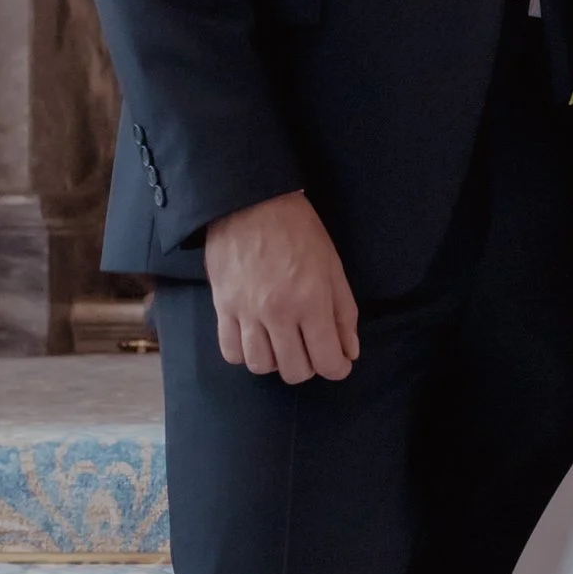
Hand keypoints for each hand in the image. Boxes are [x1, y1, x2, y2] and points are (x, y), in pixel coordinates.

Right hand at [205, 191, 360, 382]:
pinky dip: (244, 353)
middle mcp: (278, 312)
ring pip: (261, 366)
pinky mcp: (222, 306)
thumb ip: (344, 313)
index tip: (339, 363)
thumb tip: (350, 351)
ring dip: (276, 362)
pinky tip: (255, 338)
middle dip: (309, 366)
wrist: (251, 202)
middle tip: (311, 349)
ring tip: (282, 343)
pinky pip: (230, 351)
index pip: (327, 360)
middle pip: (294, 371)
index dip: (338, 368)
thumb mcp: (333, 267)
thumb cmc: (298, 231)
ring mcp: (247, 312)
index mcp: (311, 301)